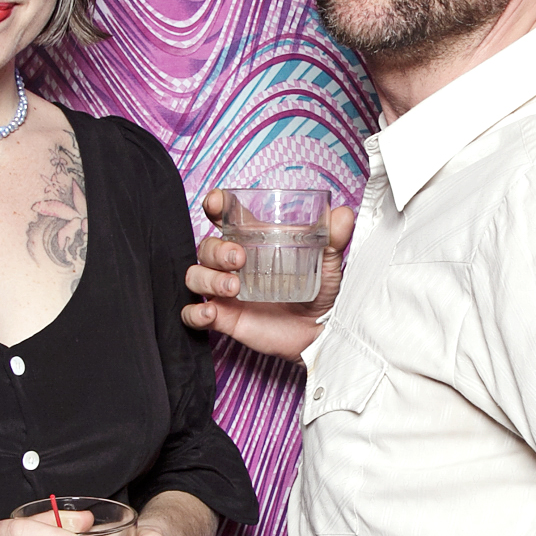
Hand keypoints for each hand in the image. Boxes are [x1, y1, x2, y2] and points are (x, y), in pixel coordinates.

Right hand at [181, 189, 355, 360]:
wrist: (320, 332)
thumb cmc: (319, 291)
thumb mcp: (328, 262)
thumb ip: (333, 238)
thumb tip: (343, 214)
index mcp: (252, 241)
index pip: (223, 216)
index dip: (214, 205)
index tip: (217, 203)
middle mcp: (232, 264)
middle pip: (205, 246)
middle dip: (216, 249)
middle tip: (239, 259)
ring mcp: (224, 291)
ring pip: (194, 276)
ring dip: (208, 278)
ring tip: (233, 288)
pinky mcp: (223, 318)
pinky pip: (192, 313)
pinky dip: (195, 312)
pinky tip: (212, 313)